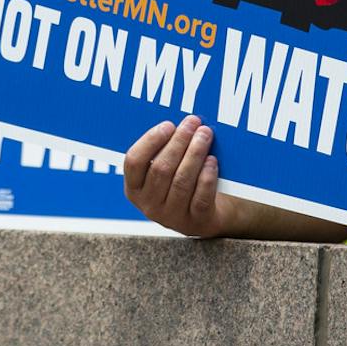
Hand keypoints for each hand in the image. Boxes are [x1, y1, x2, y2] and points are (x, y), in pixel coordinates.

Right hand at [123, 116, 230, 237]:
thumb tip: (181, 123)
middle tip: (193, 123)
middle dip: (179, 142)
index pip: (134, 162)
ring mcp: (171, 216)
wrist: (205, 215)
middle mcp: (149, 205)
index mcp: (134, 189)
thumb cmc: (181, 182)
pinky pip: (200, 197)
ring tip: (205, 135)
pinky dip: (206, 176)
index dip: (150, 141)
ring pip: (182, 181)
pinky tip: (212, 160)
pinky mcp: (195, 222)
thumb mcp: (165, 170)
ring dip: (194, 153)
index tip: (168, 124)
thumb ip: (165, 149)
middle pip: (161, 169)